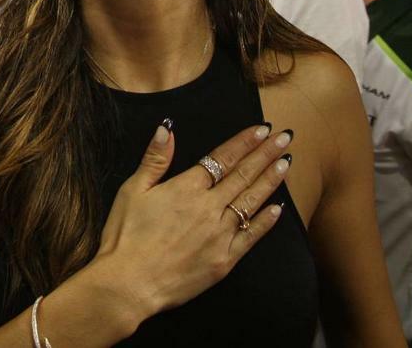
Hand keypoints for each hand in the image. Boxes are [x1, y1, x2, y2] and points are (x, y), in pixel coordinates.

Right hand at [93, 122, 290, 322]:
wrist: (129, 284)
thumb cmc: (125, 236)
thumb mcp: (132, 190)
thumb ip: (154, 159)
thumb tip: (167, 128)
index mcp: (187, 188)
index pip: (223, 157)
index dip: (244, 142)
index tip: (263, 128)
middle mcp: (209, 208)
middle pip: (243, 175)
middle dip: (266, 153)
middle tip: (285, 137)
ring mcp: (220, 235)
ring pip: (251, 201)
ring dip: (271, 180)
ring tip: (286, 163)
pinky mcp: (224, 261)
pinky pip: (251, 237)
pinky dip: (266, 221)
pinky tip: (277, 208)